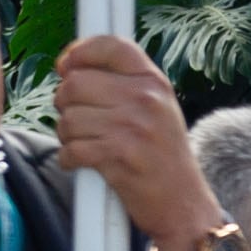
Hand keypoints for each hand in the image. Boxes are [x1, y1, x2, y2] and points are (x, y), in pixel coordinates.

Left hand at [49, 36, 216, 250]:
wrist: (184, 206)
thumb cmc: (163, 157)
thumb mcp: (158, 109)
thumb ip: (124, 83)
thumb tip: (70, 65)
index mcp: (155, 83)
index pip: (111, 45)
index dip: (80, 52)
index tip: (66, 66)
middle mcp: (146, 100)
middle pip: (76, 82)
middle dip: (65, 102)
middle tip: (78, 119)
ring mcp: (133, 127)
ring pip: (68, 117)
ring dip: (68, 134)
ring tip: (88, 144)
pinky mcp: (119, 156)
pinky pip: (71, 148)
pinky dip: (70, 158)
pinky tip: (84, 162)